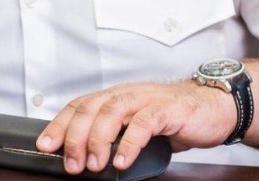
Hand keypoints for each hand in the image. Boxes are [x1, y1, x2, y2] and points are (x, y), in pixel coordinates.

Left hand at [36, 81, 236, 173]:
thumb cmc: (173, 117)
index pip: (79, 106)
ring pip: (112, 112)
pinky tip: (122, 161)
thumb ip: (114, 135)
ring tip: (93, 164)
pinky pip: (144, 124)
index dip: (59, 125)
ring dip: (98, 139)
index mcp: (115, 96)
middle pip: (90, 108)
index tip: (44, 146)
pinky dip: (129, 143)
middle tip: (70, 164)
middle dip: (74, 137)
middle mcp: (126, 94)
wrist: (214, 106)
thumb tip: (85, 158)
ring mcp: (146, 99)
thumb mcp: (136, 125)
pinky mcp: (167, 110)